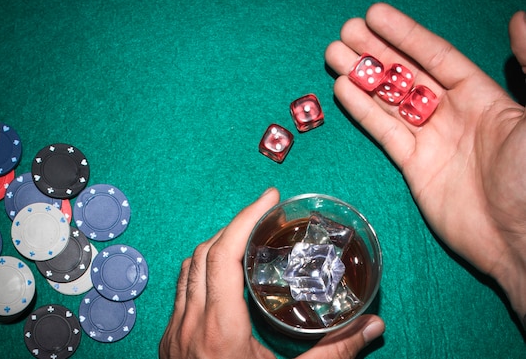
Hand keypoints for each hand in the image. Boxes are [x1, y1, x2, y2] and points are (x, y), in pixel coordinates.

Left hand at [159, 188, 384, 358]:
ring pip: (186, 270)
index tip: (268, 198)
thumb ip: (334, 356)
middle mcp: (189, 325)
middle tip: (264, 217)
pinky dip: (202, 273)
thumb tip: (373, 328)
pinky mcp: (169, 344)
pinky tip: (224, 280)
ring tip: (246, 240)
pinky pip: (181, 292)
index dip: (245, 219)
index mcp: (219, 330)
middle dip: (234, 227)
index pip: (223, 255)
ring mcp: (173, 334)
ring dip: (215, 248)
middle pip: (202, 254)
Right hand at [325, 3, 525, 323]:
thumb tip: (517, 16)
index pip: (436, 56)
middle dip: (376, 52)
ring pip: (390, 101)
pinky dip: (364, 112)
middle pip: (406, 75)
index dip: (405, 35)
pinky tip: (343, 89)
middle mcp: (453, 113)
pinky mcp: (414, 166)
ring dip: (363, 77)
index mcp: (483, 96)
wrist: (521, 240)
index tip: (375, 15)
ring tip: (334, 53)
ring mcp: (431, 140)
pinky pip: (385, 133)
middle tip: (345, 32)